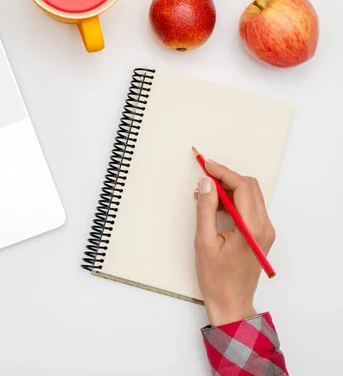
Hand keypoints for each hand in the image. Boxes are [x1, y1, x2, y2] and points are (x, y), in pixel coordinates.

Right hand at [194, 162, 275, 326]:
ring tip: (204, 192)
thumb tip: (206, 183)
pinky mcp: (260, 235)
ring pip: (250, 196)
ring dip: (228, 188)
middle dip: (226, 177)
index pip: (242, 187)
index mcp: (252, 228)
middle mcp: (264, 227)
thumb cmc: (216, 278)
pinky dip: (232, 201)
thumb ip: (206, 209)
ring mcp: (265, 231)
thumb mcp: (204, 241)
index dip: (223, 172)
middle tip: (204, 175)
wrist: (231, 303)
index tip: (205, 165)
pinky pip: (248, 208)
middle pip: (249, 187)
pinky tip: (213, 205)